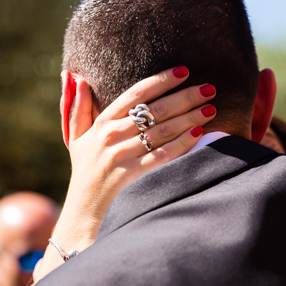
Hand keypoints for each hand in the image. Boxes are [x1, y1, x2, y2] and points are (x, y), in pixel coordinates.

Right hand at [33, 66, 217, 282]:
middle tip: (209, 88)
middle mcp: (110, 136)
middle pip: (154, 110)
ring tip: (210, 108)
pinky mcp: (132, 176)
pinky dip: (182, 143)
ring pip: (161, 130)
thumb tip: (76, 77)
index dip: (161, 80)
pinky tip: (199, 133)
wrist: (82, 215)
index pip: (136, 94)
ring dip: (189, 117)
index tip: (183, 71)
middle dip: (185, 96)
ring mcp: (121, 156)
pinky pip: (162, 155)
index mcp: (100, 123)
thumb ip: (77, 107)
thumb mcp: (75, 139)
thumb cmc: (84, 173)